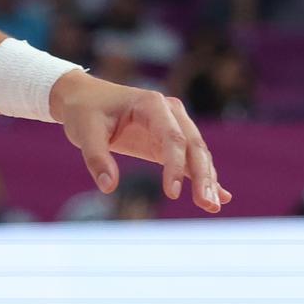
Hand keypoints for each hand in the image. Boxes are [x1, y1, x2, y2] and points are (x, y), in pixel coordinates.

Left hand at [49, 72, 231, 213]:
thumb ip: (96, 158)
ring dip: (207, 179)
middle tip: (207, 204)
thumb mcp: (84, 132)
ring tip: (212, 205)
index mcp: (153, 105)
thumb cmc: (85, 112)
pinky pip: (190, 160)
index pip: (172, 137)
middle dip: (203, 176)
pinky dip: (203, 177)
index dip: (175, 165)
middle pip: (194, 146)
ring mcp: (174, 126)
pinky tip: (219, 195)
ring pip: (197, 154)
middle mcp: (171, 113)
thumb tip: (109, 187)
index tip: (171, 194)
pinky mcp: (170, 141)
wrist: (86, 98)